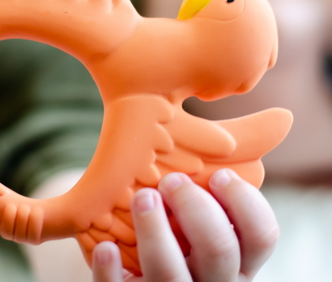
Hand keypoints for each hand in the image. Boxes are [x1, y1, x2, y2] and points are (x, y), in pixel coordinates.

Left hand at [92, 170, 278, 281]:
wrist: (138, 261)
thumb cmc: (178, 219)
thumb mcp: (206, 202)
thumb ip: (227, 169)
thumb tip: (279, 118)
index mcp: (237, 255)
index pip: (262, 234)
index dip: (244, 202)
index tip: (218, 174)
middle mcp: (214, 280)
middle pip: (220, 251)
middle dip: (196, 209)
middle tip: (171, 180)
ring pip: (172, 276)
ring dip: (155, 233)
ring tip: (141, 197)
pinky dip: (114, 274)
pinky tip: (105, 248)